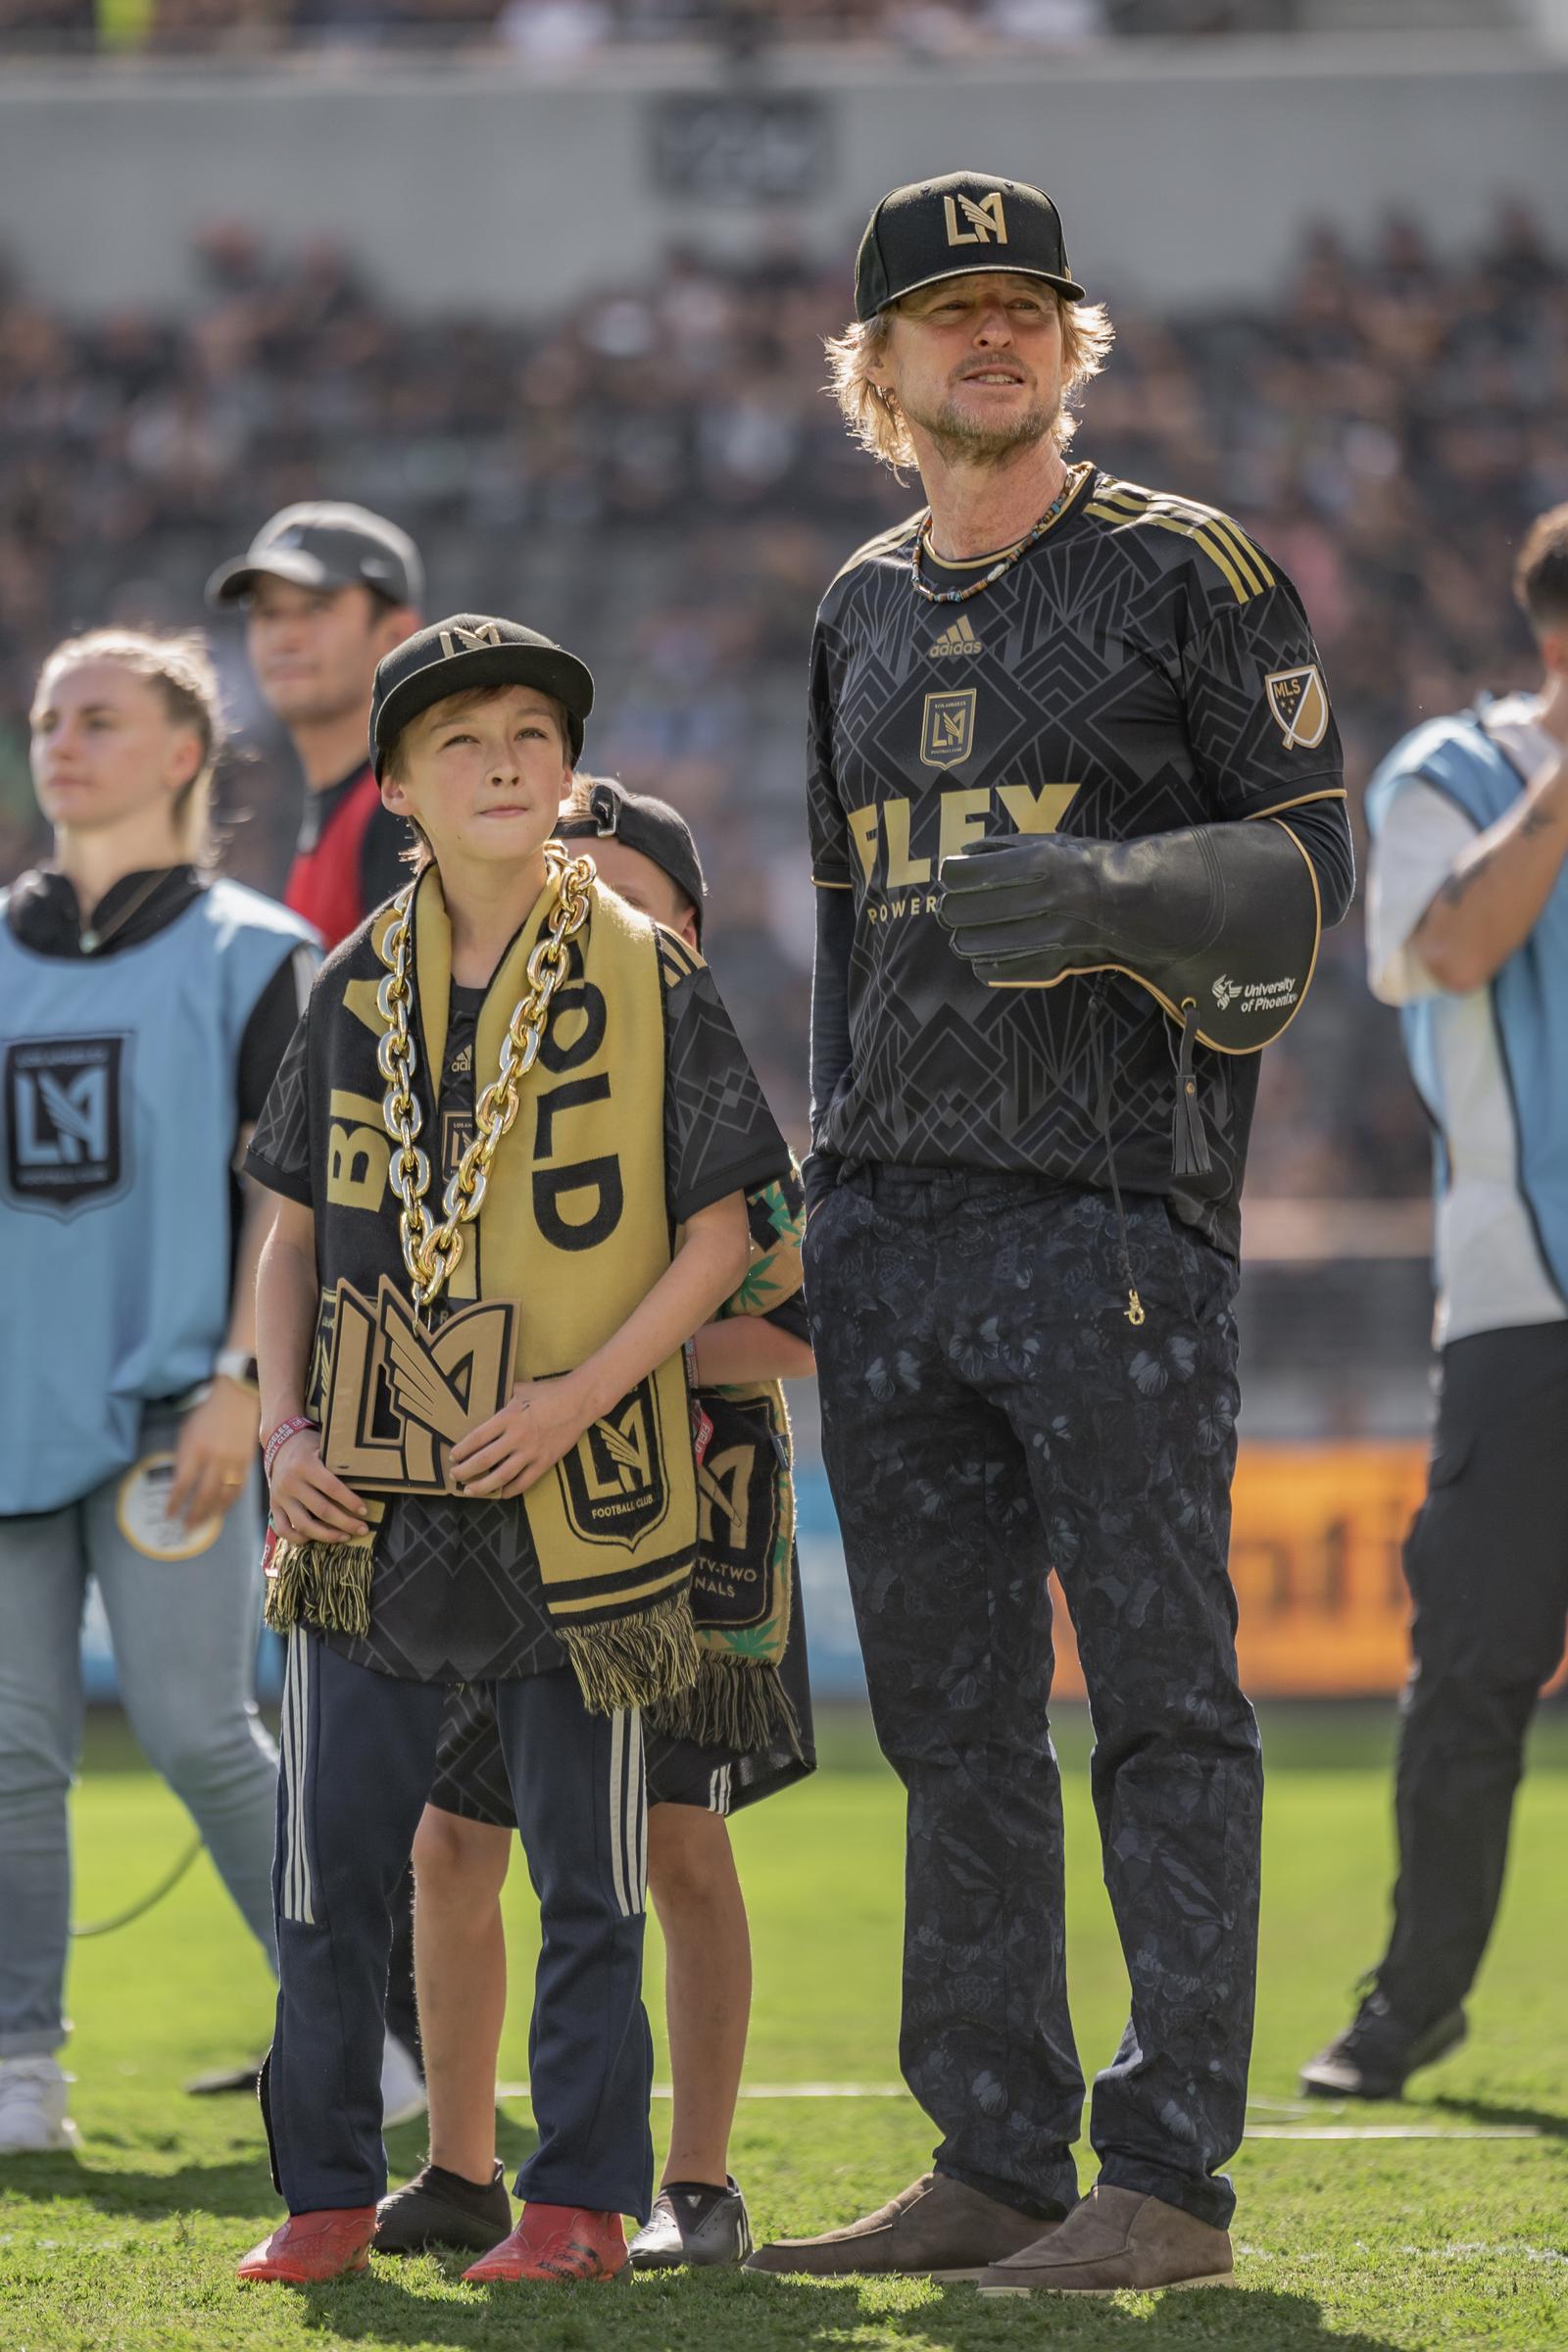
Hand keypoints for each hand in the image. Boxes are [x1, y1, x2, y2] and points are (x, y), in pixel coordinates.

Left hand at [166, 1377, 260, 1529]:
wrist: (237, 1398)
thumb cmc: (206, 1413)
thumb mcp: (187, 1431)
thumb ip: (184, 1456)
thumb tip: (180, 1481)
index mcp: (195, 1449)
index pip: (182, 1484)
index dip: (175, 1502)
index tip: (169, 1514)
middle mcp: (215, 1458)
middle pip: (203, 1495)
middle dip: (193, 1515)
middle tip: (185, 1529)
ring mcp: (233, 1462)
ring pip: (223, 1497)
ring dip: (211, 1514)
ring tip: (202, 1525)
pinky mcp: (246, 1463)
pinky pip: (237, 1489)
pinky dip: (228, 1503)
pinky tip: (220, 1510)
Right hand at [268, 1428, 369, 1543]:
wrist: (280, 1444)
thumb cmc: (310, 1447)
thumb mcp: (324, 1447)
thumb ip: (338, 1464)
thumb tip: (366, 1481)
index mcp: (305, 1466)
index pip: (331, 1487)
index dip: (350, 1501)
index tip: (364, 1511)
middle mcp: (290, 1483)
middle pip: (321, 1510)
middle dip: (345, 1523)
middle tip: (363, 1529)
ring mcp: (280, 1497)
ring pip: (303, 1525)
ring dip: (326, 1535)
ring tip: (345, 1537)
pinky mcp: (274, 1506)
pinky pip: (284, 1530)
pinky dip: (299, 1539)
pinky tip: (315, 1539)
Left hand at [450, 1373, 591, 1499]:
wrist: (579, 1401)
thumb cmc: (549, 1392)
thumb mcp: (520, 1390)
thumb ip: (503, 1398)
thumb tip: (487, 1398)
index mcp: (508, 1417)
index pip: (477, 1438)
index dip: (462, 1450)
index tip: (452, 1456)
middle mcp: (517, 1437)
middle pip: (484, 1460)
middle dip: (465, 1471)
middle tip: (454, 1475)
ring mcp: (532, 1452)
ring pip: (501, 1476)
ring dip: (482, 1486)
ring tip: (469, 1490)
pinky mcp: (545, 1462)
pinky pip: (524, 1482)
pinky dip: (510, 1490)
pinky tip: (501, 1493)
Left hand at [937, 834, 1104, 983]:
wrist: (1140, 901)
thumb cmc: (1092, 866)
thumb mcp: (1054, 842)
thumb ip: (1008, 846)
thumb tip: (965, 849)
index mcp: (1038, 862)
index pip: (968, 874)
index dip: (951, 876)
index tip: (950, 878)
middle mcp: (1040, 897)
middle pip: (964, 911)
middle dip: (953, 910)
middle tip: (954, 908)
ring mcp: (1046, 933)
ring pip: (976, 944)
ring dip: (965, 938)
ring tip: (967, 933)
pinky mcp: (1052, 961)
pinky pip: (998, 968)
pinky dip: (985, 963)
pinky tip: (985, 955)